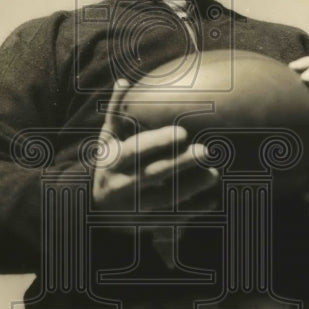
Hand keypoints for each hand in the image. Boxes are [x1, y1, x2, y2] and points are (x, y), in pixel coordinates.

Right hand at [91, 79, 218, 210]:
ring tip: (214, 174)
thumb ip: (116, 112)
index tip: (183, 132)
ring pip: (165, 200)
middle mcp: (121, 186)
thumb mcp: (107, 140)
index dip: (158, 142)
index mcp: (112, 162)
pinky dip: (192, 211)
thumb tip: (123, 81)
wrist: (93, 209)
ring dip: (191, 188)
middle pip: (153, 175)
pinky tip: (211, 200)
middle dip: (181, 164)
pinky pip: (171, 220)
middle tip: (206, 150)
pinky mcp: (146, 226)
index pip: (135, 151)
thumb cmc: (109, 164)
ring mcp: (133, 209)